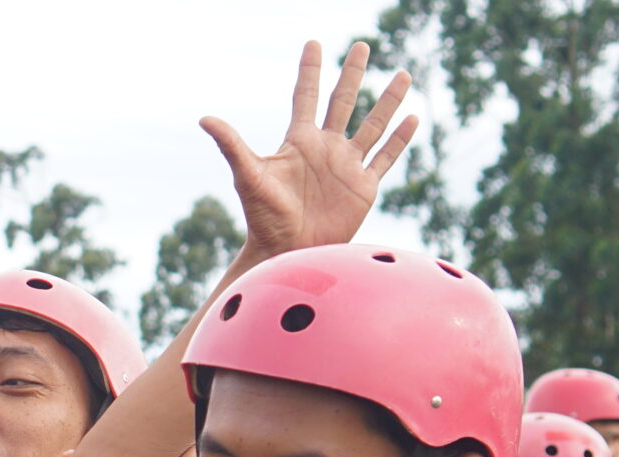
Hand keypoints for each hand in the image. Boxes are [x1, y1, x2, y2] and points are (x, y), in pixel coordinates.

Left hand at [204, 41, 417, 259]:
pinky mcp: (363, 186)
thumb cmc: (263, 216)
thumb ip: (232, 145)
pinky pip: (386, 157)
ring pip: (373, 124)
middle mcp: (326, 148)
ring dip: (388, 100)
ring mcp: (347, 166)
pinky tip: (413, 118)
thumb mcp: (249, 176)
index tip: (314, 43)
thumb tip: (205, 119)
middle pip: (343, 102)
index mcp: (299, 141)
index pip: (306, 97)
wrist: (286, 251)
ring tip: (402, 73)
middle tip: (361, 45)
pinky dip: (400, 139)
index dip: (310, 71)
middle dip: (352, 74)